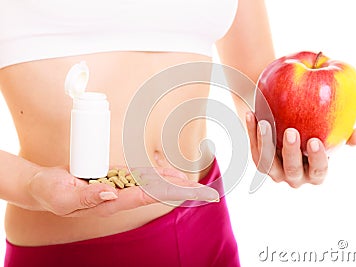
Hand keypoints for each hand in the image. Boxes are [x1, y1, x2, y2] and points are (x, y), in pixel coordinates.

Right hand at [27, 166, 218, 216]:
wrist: (45, 188)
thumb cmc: (52, 193)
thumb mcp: (64, 196)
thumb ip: (87, 196)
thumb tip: (112, 194)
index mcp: (111, 203)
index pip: (147, 197)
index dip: (170, 194)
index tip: (190, 194)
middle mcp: (120, 197)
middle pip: (156, 192)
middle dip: (180, 191)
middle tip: (205, 191)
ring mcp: (119, 187)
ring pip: (151, 183)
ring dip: (171, 181)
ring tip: (192, 181)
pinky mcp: (115, 178)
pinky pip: (139, 176)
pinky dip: (155, 173)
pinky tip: (167, 172)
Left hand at [246, 111, 355, 187]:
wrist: (288, 128)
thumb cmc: (316, 130)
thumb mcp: (330, 132)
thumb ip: (344, 134)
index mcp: (315, 172)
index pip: (319, 171)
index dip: (317, 159)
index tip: (315, 141)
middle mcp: (295, 176)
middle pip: (292, 170)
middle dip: (291, 152)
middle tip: (291, 131)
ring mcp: (275, 172)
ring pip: (268, 163)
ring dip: (266, 143)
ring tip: (265, 122)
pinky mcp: (260, 161)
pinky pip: (255, 149)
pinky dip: (252, 132)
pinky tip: (252, 114)